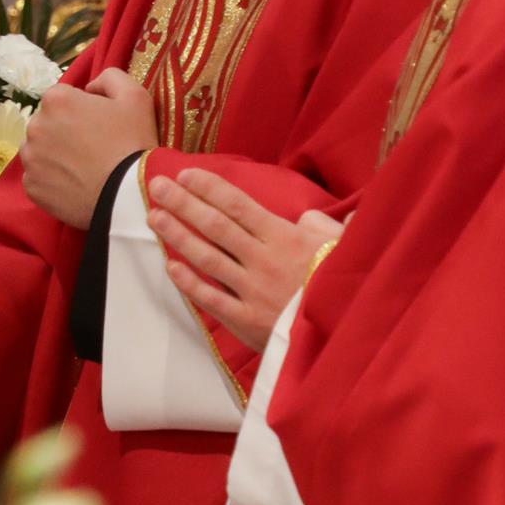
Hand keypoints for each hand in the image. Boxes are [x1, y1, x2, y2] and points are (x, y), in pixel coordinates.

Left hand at [22, 71, 158, 229]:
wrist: (127, 194)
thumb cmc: (133, 141)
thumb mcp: (135, 95)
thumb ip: (110, 77)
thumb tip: (90, 87)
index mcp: (56, 99)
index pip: (63, 98)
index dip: (82, 110)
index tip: (99, 125)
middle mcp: (35, 125)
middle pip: (48, 123)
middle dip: (65, 130)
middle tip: (92, 148)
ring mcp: (30, 158)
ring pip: (40, 149)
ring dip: (55, 154)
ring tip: (82, 167)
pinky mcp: (31, 186)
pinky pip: (39, 177)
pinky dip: (52, 179)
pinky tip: (74, 184)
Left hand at [148, 169, 341, 353]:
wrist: (348, 330)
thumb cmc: (345, 284)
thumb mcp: (343, 244)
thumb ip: (320, 225)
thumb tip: (307, 217)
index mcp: (285, 237)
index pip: (238, 205)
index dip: (209, 188)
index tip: (185, 174)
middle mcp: (263, 259)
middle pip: (216, 226)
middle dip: (184, 203)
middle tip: (157, 187)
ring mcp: (252, 291)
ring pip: (208, 258)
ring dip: (179, 236)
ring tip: (155, 217)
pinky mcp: (246, 321)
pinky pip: (211, 298)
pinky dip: (189, 282)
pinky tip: (170, 266)